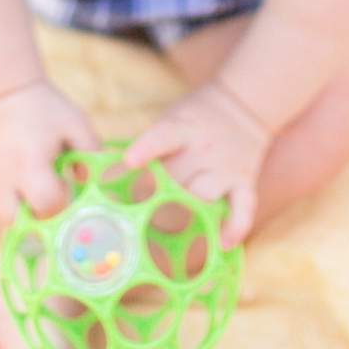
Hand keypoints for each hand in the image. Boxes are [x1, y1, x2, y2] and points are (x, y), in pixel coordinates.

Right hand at [0, 80, 99, 223]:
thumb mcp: (77, 124)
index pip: (46, 203)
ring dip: (22, 216)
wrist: (9, 93)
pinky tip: (29, 190)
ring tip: (39, 198)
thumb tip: (91, 182)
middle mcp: (7, 176)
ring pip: (1, 216)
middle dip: (38, 218)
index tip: (71, 190)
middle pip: (16, 220)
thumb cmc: (48, 108)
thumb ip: (90, 152)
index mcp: (31, 164)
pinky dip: (12, 206)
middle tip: (53, 200)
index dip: (63, 205)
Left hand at [122, 81, 273, 248]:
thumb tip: (104, 177)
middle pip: (176, 181)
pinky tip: (225, 244)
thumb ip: (148, 148)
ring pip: (203, 198)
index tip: (129, 160)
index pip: (163, 137)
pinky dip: (235, 226)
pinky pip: (243, 207)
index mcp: (183, 129)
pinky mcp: (244, 180)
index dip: (146, 149)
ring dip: (184, 213)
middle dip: (154, 197)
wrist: (244, 105)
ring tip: (170, 225)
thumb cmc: (195, 118)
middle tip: (137, 210)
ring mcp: (226, 167)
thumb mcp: (171, 119)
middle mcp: (205, 148)